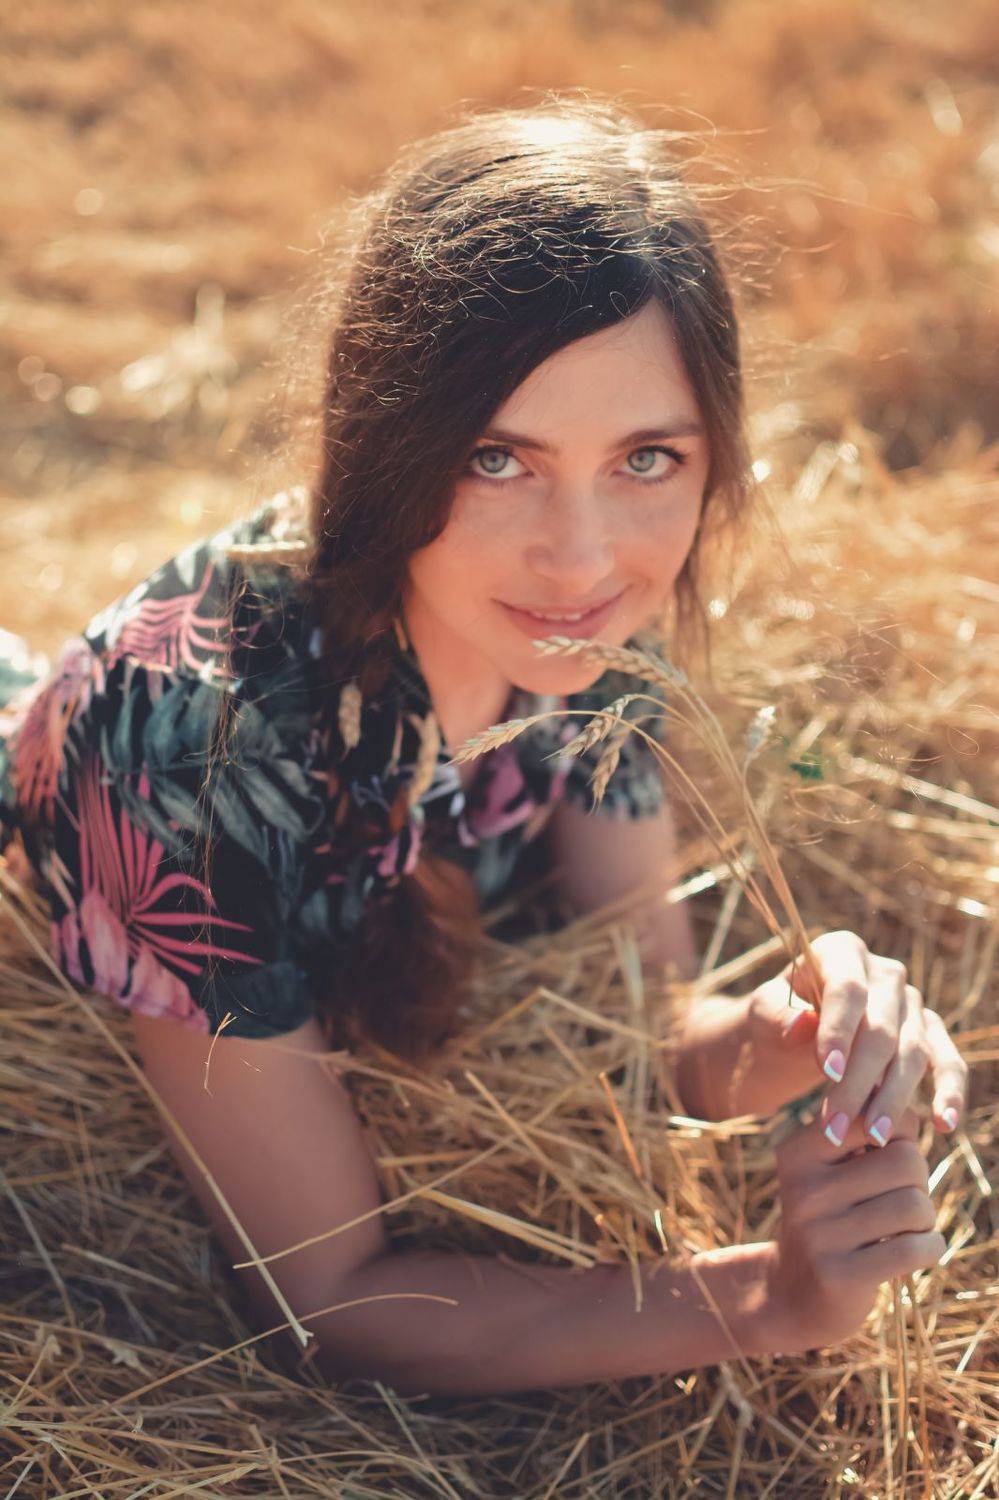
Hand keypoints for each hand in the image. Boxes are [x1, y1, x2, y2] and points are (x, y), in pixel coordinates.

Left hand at [749, 930, 968, 1148]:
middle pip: (881, 1028)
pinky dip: (949, 1091)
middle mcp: (884, 973)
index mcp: (841, 951)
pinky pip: (946, 1060)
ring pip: (912, 1051)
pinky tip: (943, 1124)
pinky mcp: (927, 1032)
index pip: (847, 989)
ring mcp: (910, 1003)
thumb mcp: (761, 1013)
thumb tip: (802, 1024)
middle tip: (836, 1127)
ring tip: (872, 1137)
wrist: (791, 1035)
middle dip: (858, 1081)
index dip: (839, 1030)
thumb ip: (776, 1015)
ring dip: (892, 1098)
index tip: (826, 1072)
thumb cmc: (774, 1018)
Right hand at [763, 1100, 944, 1354]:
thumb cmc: (832, 1219)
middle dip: (920, 1181)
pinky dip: (930, 1247)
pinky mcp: (839, 1275)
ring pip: (914, 1205)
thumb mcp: (833, 1169)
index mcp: (799, 1152)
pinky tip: (917, 1250)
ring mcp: (819, 1233)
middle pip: (906, 1161)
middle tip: (904, 1199)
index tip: (890, 1160)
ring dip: (926, 1219)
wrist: (793, 1293)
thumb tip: (916, 1114)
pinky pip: (914, 1248)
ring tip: (908, 1227)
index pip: (877, 1119)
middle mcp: (804, 1188)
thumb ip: (870, 1134)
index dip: (901, 1139)